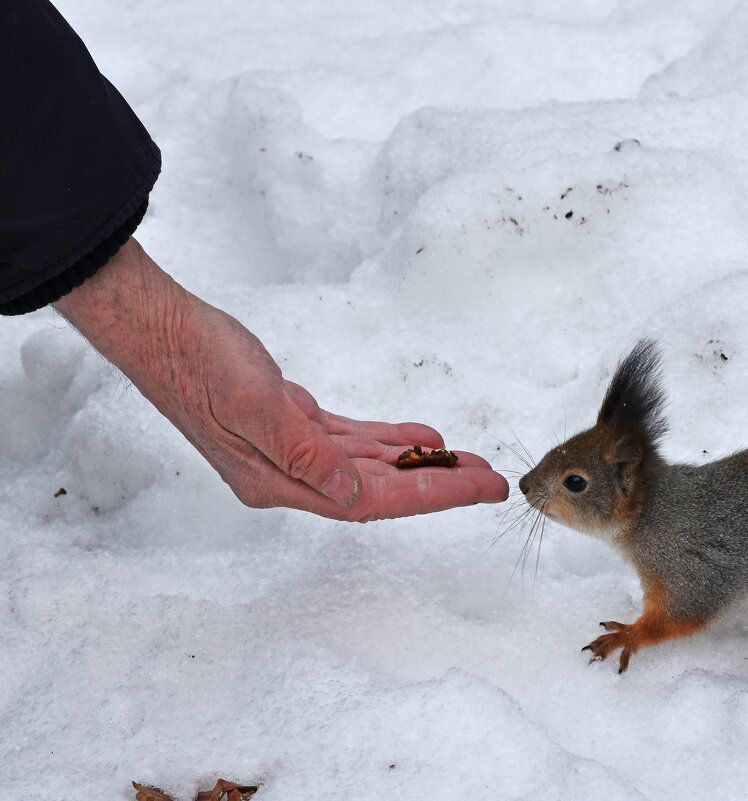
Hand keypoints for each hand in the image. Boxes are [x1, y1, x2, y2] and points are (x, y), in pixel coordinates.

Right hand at [53, 238, 507, 520]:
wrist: (162, 330)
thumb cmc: (199, 363)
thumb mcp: (255, 405)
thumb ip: (305, 454)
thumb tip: (352, 495)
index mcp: (279, 481)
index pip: (372, 500)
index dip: (431, 495)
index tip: (479, 488)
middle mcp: (289, 475)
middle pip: (379, 489)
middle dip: (438, 484)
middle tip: (492, 481)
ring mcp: (291, 452)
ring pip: (371, 466)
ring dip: (420, 465)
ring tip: (470, 462)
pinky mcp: (293, 424)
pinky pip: (354, 442)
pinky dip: (390, 442)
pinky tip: (422, 440)